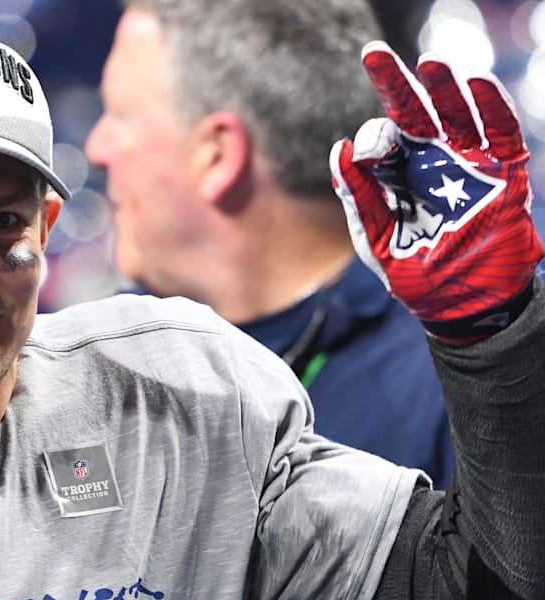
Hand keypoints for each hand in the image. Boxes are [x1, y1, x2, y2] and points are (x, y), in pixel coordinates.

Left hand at [330, 41, 544, 341]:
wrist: (460, 305)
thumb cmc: (413, 272)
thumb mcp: (375, 237)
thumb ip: (356, 195)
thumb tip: (338, 148)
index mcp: (398, 173)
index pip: (382, 137)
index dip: (372, 136)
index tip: (368, 151)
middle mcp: (432, 161)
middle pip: (414, 111)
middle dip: (395, 83)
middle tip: (373, 53)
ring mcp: (469, 164)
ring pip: (456, 114)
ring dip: (444, 87)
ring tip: (429, 63)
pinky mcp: (503, 174)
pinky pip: (500, 132)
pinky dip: (490, 107)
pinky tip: (474, 82)